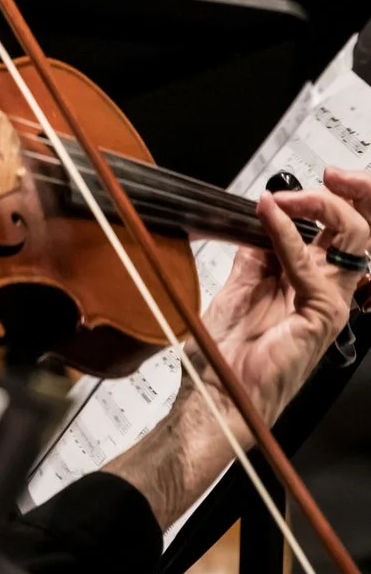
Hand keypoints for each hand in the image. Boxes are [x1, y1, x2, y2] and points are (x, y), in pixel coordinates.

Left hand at [203, 171, 370, 423]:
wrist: (217, 395)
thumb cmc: (224, 355)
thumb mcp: (238, 288)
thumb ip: (256, 257)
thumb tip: (258, 219)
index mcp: (309, 283)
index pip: (339, 231)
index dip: (331, 200)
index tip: (303, 181)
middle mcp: (326, 290)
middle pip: (360, 232)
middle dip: (347, 196)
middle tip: (324, 177)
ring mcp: (328, 304)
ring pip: (355, 242)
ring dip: (321, 207)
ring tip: (286, 196)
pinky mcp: (320, 318)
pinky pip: (312, 268)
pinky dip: (287, 235)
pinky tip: (268, 217)